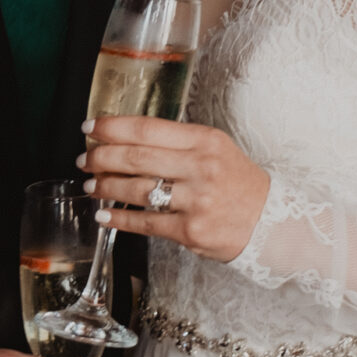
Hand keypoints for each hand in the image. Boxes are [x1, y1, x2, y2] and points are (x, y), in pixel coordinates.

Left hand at [80, 116, 270, 263]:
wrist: (271, 221)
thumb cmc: (238, 183)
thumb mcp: (216, 149)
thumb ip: (178, 142)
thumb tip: (127, 139)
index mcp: (205, 141)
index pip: (148, 128)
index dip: (113, 127)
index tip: (90, 126)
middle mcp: (201, 167)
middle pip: (137, 157)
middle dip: (102, 157)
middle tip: (84, 158)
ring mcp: (196, 200)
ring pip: (137, 190)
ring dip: (106, 187)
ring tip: (90, 185)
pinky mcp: (191, 230)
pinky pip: (146, 223)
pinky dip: (119, 220)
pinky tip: (104, 215)